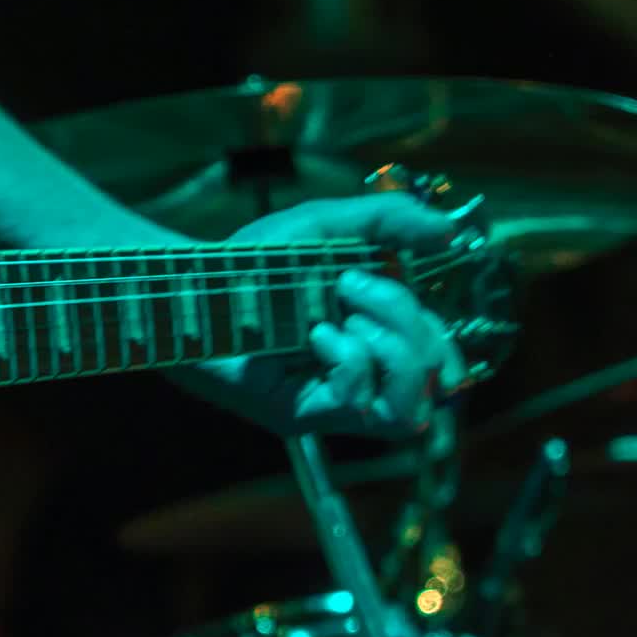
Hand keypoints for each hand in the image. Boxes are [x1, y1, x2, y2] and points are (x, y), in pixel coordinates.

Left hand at [197, 193, 465, 436]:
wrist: (187, 280)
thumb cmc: (252, 259)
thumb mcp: (324, 226)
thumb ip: (386, 221)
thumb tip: (449, 229)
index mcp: (371, 340)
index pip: (440, 365)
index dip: (442, 338)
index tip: (397, 280)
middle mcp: (357, 377)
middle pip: (433, 384)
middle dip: (409, 325)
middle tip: (353, 287)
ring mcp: (328, 402)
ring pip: (406, 413)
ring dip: (391, 353)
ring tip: (345, 318)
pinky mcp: (298, 415)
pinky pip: (356, 406)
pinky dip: (348, 361)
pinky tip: (315, 335)